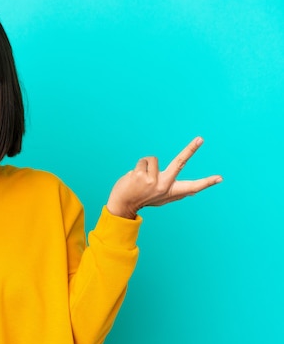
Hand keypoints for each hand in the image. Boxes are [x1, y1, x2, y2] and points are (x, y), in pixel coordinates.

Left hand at [106, 136, 222, 218]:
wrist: (122, 205)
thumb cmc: (143, 199)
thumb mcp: (162, 199)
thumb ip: (177, 193)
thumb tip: (193, 192)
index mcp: (171, 191)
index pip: (193, 186)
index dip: (207, 182)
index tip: (220, 178)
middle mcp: (164, 186)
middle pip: (180, 163)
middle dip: (191, 149)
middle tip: (200, 138)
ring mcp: (153, 181)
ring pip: (153, 159)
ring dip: (145, 165)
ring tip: (140, 178)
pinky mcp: (141, 176)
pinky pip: (143, 161)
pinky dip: (138, 167)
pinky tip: (133, 178)